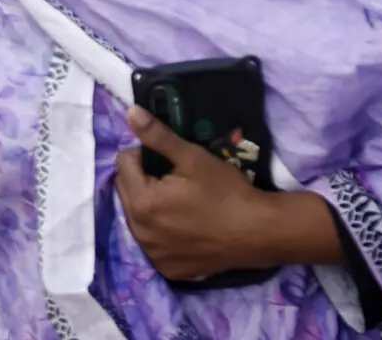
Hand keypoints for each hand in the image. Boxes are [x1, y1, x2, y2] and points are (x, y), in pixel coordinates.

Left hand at [113, 105, 275, 280]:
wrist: (258, 232)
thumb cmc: (225, 191)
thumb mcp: (192, 158)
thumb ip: (158, 136)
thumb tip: (129, 113)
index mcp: (142, 202)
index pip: (123, 164)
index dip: (143, 156)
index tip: (168, 161)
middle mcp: (140, 232)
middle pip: (125, 191)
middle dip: (141, 180)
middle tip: (172, 179)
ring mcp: (153, 253)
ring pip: (136, 218)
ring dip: (148, 205)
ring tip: (178, 202)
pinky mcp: (167, 268)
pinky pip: (152, 242)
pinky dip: (161, 232)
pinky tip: (183, 227)